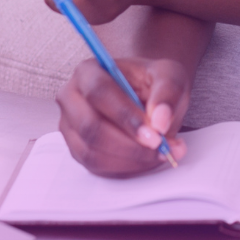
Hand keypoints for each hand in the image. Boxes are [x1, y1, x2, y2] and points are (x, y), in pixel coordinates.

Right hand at [57, 56, 189, 177]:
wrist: (146, 93)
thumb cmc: (153, 81)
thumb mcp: (169, 75)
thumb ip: (168, 92)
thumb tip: (160, 122)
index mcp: (88, 71)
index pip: (99, 93)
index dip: (126, 116)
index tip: (154, 135)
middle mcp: (71, 98)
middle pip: (91, 127)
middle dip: (129, 145)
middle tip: (161, 149)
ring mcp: (70, 126)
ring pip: (91, 152)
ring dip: (129, 160)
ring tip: (162, 153)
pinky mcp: (77, 149)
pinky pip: (96, 166)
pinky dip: (125, 168)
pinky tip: (147, 159)